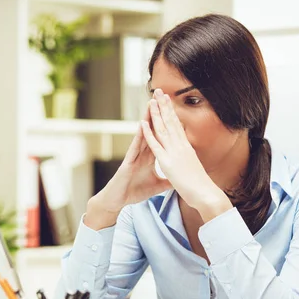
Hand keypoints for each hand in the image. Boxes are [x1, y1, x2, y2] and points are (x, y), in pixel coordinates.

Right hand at [85, 107, 171, 229]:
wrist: (119, 200)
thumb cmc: (135, 191)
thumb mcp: (157, 186)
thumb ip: (168, 180)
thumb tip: (180, 179)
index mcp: (151, 156)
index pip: (161, 136)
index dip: (168, 124)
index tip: (176, 111)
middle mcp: (143, 152)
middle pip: (153, 129)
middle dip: (158, 114)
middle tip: (164, 97)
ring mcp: (135, 154)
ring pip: (143, 133)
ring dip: (147, 119)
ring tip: (152, 103)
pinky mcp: (128, 160)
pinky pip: (134, 146)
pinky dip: (139, 136)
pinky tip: (142, 125)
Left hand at [140, 89, 232, 221]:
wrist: (206, 194)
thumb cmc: (202, 186)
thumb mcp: (194, 169)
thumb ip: (189, 161)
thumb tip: (189, 157)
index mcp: (187, 148)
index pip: (177, 126)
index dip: (172, 112)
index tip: (167, 101)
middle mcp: (181, 146)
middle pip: (171, 122)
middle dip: (164, 106)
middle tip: (159, 91)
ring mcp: (174, 153)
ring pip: (163, 128)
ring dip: (156, 113)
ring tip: (151, 99)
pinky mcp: (167, 162)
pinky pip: (156, 144)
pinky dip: (149, 133)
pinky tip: (143, 122)